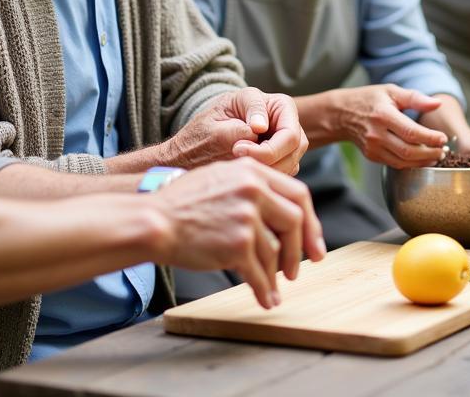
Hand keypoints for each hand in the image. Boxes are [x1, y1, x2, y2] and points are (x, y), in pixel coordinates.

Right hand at [146, 160, 324, 308]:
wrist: (155, 220)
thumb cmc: (183, 203)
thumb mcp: (221, 177)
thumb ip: (252, 186)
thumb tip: (279, 210)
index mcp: (252, 171)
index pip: (298, 193)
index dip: (310, 220)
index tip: (314, 242)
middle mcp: (253, 190)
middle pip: (295, 220)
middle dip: (300, 248)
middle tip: (300, 268)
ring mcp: (246, 217)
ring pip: (275, 251)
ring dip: (278, 274)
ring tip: (275, 287)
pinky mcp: (237, 245)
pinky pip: (259, 273)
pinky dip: (264, 289)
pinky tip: (265, 298)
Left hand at [225, 88, 307, 174]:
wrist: (212, 129)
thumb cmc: (218, 116)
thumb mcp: (223, 110)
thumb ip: (240, 121)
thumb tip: (259, 128)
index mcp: (282, 106)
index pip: (289, 135)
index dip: (266, 150)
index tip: (236, 149)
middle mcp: (291, 125)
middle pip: (293, 153)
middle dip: (265, 163)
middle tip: (237, 159)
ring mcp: (290, 145)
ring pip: (289, 166)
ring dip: (264, 171)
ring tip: (238, 163)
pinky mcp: (284, 161)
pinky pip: (282, 175)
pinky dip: (264, 176)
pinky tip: (245, 170)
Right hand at [338, 85, 446, 168]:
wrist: (342, 114)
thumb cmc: (369, 99)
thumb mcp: (391, 91)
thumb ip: (415, 98)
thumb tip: (437, 104)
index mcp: (383, 115)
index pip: (411, 132)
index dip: (430, 138)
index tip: (443, 138)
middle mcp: (377, 134)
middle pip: (408, 151)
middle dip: (431, 153)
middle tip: (444, 150)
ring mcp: (373, 148)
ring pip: (403, 161)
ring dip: (423, 161)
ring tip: (437, 155)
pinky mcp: (372, 156)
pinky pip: (396, 164)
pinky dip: (412, 164)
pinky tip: (422, 157)